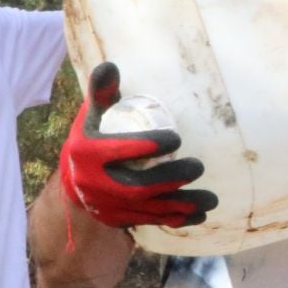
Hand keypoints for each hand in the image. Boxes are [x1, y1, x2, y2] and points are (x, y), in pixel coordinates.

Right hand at [58, 62, 217, 228]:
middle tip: (199, 166)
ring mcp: (107, 205)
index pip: (116, 151)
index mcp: (86, 153)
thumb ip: (103, 92)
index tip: (176, 138)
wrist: (76, 178)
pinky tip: (200, 215)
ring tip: (211, 198)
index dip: (145, 146)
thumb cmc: (93, 137)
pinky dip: (176, 220)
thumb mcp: (94, 114)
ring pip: (148, 208)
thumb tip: (110, 66)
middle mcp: (94, 184)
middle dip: (169, 178)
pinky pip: (150, 221)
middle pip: (136, 186)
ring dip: (182, 204)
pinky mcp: (119, 219)